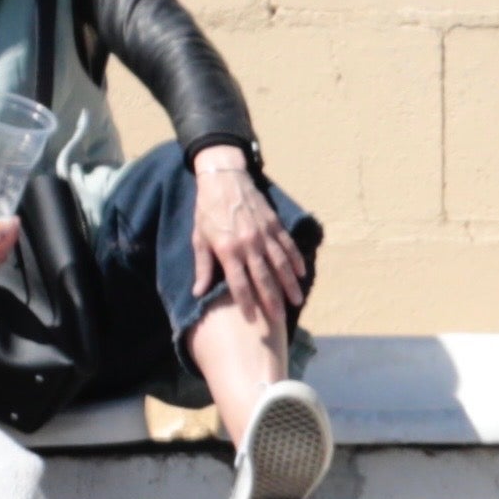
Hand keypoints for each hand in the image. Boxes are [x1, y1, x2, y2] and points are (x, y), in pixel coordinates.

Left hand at [189, 143, 306, 336]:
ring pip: (280, 263)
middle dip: (272, 299)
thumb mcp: (199, 238)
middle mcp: (248, 244)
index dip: (246, 302)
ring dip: (288, 283)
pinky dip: (295, 260)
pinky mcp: (274, 224)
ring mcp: (264, 234)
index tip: (251, 320)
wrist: (223, 179)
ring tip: (296, 300)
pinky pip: (287, 245)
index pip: (239, 283)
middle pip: (263, 277)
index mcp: (227, 249)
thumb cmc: (207, 210)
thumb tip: (198, 293)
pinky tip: (300, 274)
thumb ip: (202, 266)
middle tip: (280, 318)